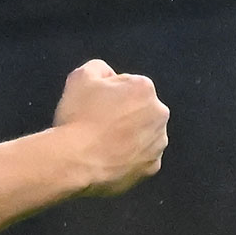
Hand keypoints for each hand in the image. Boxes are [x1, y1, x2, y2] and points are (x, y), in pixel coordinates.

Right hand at [52, 59, 168, 196]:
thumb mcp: (80, 77)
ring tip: (101, 141)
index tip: (93, 104)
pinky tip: (108, 156)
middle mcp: (159, 114)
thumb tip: (108, 75)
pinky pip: (140, 156)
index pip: (126, 84)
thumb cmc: (79, 117)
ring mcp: (158, 143)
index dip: (106, 92)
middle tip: (96, 122)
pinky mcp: (152, 167)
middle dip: (123, 112)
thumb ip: (99, 67)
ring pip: (142, 132)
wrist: (76, 161)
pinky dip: (128, 155)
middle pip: (139, 107)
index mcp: (144, 88)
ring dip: (128, 133)